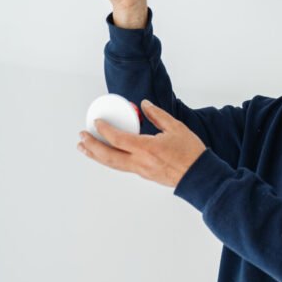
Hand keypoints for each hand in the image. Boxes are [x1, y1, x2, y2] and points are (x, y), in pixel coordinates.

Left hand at [77, 100, 206, 187]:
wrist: (200, 176)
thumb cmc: (191, 154)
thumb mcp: (176, 128)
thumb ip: (158, 115)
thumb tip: (144, 105)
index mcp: (147, 148)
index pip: (118, 138)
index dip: (104, 130)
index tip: (97, 123)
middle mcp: (140, 162)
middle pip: (108, 156)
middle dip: (92, 146)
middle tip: (81, 137)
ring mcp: (141, 171)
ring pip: (112, 164)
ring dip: (96, 156)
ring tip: (85, 148)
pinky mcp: (145, 175)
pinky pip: (122, 167)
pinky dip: (110, 160)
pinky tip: (106, 155)